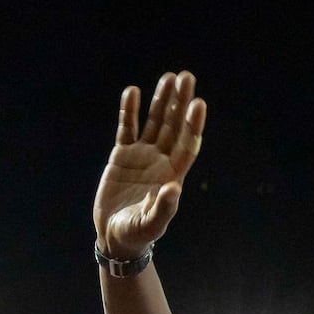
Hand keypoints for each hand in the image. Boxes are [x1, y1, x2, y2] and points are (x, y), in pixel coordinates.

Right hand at [94, 72, 205, 258]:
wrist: (115, 236)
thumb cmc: (137, 233)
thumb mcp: (151, 224)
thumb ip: (164, 208)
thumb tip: (174, 187)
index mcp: (173, 175)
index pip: (187, 144)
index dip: (192, 124)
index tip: (199, 104)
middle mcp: (160, 160)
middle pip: (173, 126)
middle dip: (180, 102)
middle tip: (186, 77)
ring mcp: (142, 155)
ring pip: (154, 122)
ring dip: (161, 101)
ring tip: (168, 78)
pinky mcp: (122, 154)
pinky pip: (127, 128)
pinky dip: (130, 111)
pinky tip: (133, 92)